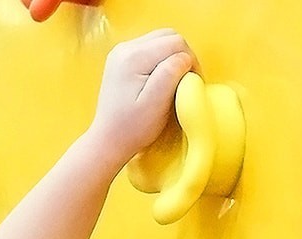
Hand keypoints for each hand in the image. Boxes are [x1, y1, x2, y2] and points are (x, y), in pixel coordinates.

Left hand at [85, 30, 199, 164]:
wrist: (108, 140)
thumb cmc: (133, 128)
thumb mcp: (156, 104)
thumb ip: (170, 74)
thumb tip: (183, 57)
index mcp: (133, 57)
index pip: (176, 43)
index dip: (191, 61)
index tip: (192, 84)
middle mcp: (125, 48)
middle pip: (168, 36)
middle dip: (183, 56)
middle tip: (186, 82)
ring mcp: (121, 52)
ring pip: (161, 40)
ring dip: (173, 58)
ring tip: (175, 82)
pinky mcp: (122, 59)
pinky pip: (151, 49)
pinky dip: (162, 60)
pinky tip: (161, 80)